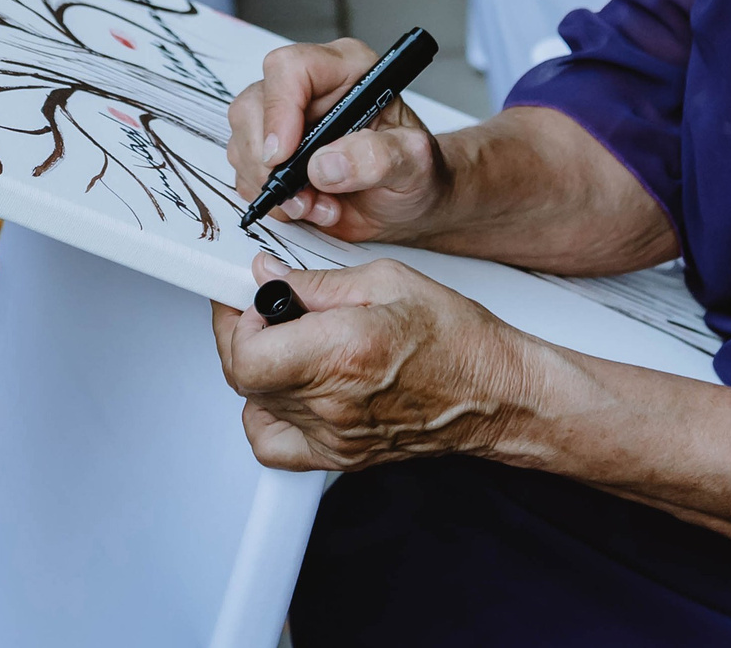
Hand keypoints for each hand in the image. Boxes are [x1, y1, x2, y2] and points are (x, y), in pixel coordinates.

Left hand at [211, 252, 536, 470]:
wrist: (497, 393)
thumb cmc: (457, 339)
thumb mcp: (386, 280)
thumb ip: (315, 282)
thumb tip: (267, 275)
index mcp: (343, 351)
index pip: (246, 354)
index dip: (233, 321)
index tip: (245, 297)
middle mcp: (334, 401)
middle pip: (244, 377)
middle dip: (242, 334)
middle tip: (264, 310)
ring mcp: (336, 436)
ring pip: (256, 405)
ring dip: (258, 368)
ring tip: (286, 344)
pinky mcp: (341, 455)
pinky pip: (273, 444)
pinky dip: (266, 414)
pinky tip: (288, 387)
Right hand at [228, 39, 448, 238]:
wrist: (411, 201)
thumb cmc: (418, 172)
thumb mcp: (414, 164)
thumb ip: (378, 158)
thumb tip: (324, 165)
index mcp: (347, 69)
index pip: (290, 68)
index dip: (279, 110)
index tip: (285, 156)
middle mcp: (310, 87)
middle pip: (252, 105)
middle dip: (269, 162)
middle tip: (303, 197)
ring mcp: (286, 119)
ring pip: (243, 143)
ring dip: (275, 188)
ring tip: (321, 206)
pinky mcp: (272, 151)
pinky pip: (245, 173)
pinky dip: (273, 201)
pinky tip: (310, 208)